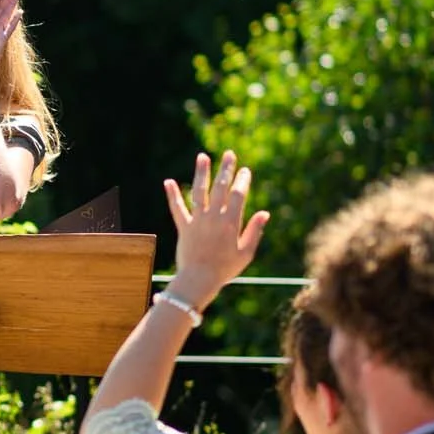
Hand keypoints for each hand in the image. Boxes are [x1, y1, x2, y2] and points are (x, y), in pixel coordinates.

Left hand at [163, 151, 269, 307]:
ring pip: (199, 192)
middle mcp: (213, 217)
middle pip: (220, 187)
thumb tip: (265, 213)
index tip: (245, 170)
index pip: (238, 195)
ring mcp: (197, 221)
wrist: (199, 279)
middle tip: (229, 154)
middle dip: (226, 169)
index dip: (242, 181)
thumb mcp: (246, 252)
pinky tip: (168, 181)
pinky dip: (172, 195)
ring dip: (201, 173)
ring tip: (202, 156)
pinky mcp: (183, 227)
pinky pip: (176, 208)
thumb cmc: (226, 269)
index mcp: (231, 222)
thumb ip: (255, 231)